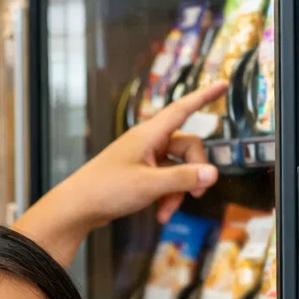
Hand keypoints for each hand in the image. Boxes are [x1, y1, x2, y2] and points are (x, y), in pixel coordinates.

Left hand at [71, 81, 229, 223]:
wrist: (75, 209)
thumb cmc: (105, 190)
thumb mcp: (149, 185)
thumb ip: (183, 178)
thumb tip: (213, 173)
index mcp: (148, 135)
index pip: (182, 108)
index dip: (204, 97)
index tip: (223, 84)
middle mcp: (147, 142)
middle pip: (187, 147)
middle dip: (193, 172)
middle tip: (195, 195)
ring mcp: (142, 159)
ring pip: (176, 167)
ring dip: (178, 190)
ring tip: (167, 213)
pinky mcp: (138, 175)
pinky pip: (164, 179)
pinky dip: (166, 196)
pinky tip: (161, 213)